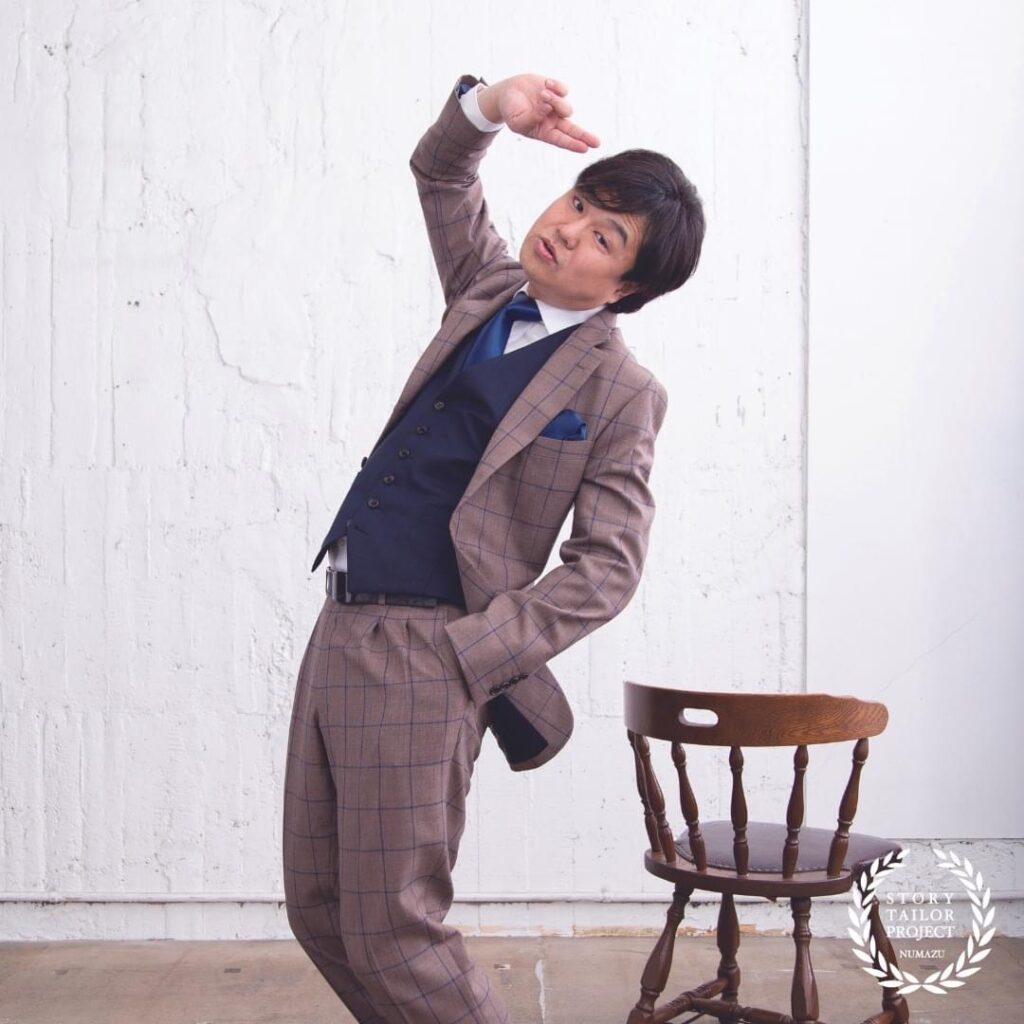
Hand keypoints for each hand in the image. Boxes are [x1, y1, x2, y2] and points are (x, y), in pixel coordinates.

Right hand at [477, 74, 599, 152]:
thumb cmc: (511, 111)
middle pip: (572, 130)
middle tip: (597, 143)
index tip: (585, 149)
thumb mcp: (516, 121)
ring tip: (542, 94)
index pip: (561, 140)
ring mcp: (556, 106)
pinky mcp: (557, 91)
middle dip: (584, 136)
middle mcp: (553, 121)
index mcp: (544, 132)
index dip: (573, 144)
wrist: (508, 92)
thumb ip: (531, 119)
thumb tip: (548, 109)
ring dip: (556, 101)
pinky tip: (546, 84)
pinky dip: (556, 87)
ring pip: (566, 108)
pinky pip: (564, 90)